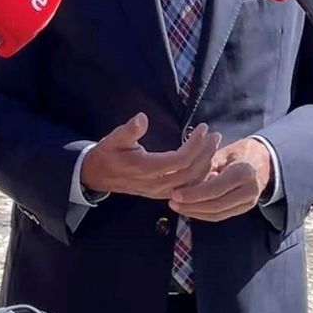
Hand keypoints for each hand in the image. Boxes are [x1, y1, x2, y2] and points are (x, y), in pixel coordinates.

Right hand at [80, 113, 221, 199]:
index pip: (180, 160)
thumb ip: (129, 130)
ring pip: (191, 184)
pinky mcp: (162, 194)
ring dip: (206, 164)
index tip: (203, 127)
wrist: (97, 176)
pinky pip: (187, 189)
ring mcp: (159, 192)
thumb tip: (142, 118)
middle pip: (190, 173)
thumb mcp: (114, 138)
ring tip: (213, 146)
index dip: (195, 144)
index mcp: (145, 169)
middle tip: (215, 135)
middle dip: (206, 153)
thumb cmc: (108, 154)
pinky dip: (200, 177)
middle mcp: (155, 184)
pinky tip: (207, 163)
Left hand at [169, 137, 271, 222]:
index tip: (175, 194)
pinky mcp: (245, 209)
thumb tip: (183, 179)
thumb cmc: (240, 152)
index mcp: (244, 171)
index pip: (215, 188)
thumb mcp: (223, 152)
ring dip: (195, 213)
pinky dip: (204, 215)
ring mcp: (249, 202)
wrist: (264, 160)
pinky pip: (222, 216)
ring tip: (178, 207)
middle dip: (191, 206)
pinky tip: (190, 209)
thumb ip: (205, 166)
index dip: (194, 194)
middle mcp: (249, 189)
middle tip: (172, 202)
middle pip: (216, 205)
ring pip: (218, 214)